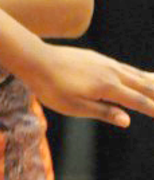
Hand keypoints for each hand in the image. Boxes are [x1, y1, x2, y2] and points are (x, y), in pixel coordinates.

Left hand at [22, 44, 153, 127]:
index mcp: (107, 88)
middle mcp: (112, 73)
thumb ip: (103, 112)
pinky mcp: (98, 58)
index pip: (137, 101)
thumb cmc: (53, 89)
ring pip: (135, 74)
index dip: (152, 108)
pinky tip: (138, 75)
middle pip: (142, 84)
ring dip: (151, 81)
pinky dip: (137, 73)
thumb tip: (127, 120)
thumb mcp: (75, 107)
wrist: (37, 60)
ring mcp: (106, 63)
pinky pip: (124, 67)